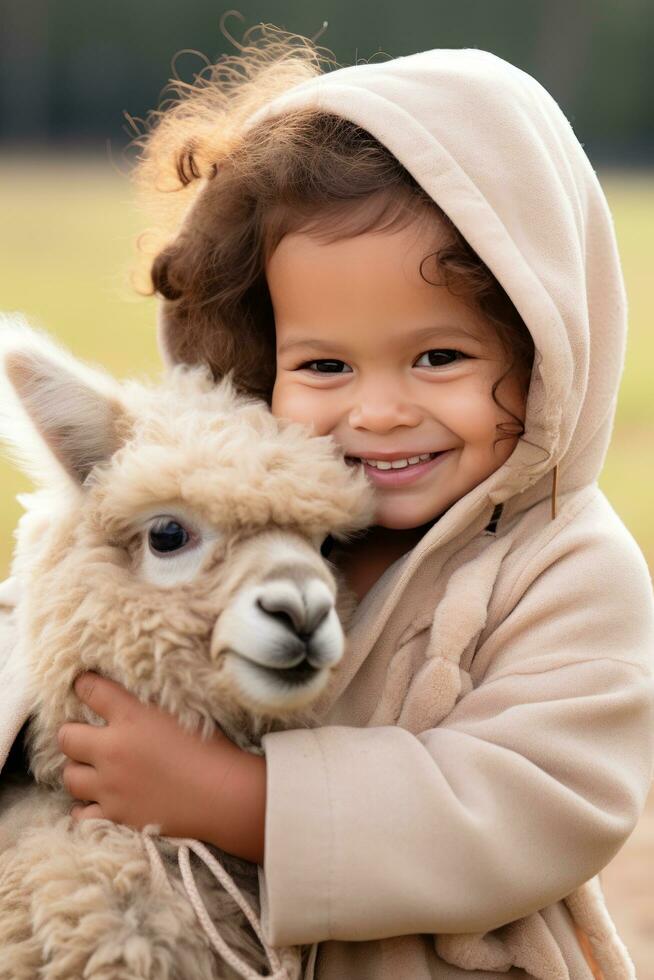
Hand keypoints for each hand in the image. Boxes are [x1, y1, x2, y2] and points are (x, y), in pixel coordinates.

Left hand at [58, 672, 266, 862]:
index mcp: (131, 716)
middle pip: (67, 737)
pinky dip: (86, 806)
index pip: (91, 691)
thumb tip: (134, 695)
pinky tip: (99, 799)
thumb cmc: (212, 747)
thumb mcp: (183, 710)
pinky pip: (81, 813)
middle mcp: (112, 750)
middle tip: (86, 735)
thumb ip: (150, 702)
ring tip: (93, 768)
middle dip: (72, 733)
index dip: (83, 685)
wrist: (223, 795)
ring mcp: (111, 786)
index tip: (83, 686)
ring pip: (70, 776)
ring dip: (79, 769)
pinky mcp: (116, 815)